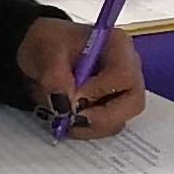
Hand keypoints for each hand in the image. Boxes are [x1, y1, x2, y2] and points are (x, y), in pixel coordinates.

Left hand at [15, 14, 145, 137]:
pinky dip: (86, 129)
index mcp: (118, 46)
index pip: (124, 75)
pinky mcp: (111, 109)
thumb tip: (66, 103)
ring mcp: (121, 92)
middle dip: (101, 117)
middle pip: (132, 103)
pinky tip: (68, 120)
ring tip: (64, 117)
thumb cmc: (50, 44)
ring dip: (89, 126)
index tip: (73, 96)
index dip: (99, 91)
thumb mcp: (46, 52)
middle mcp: (128, 69)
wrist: (40, 54)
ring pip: (119, 120)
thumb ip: (54, 76)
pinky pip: (107, 128)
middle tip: (72, 118)